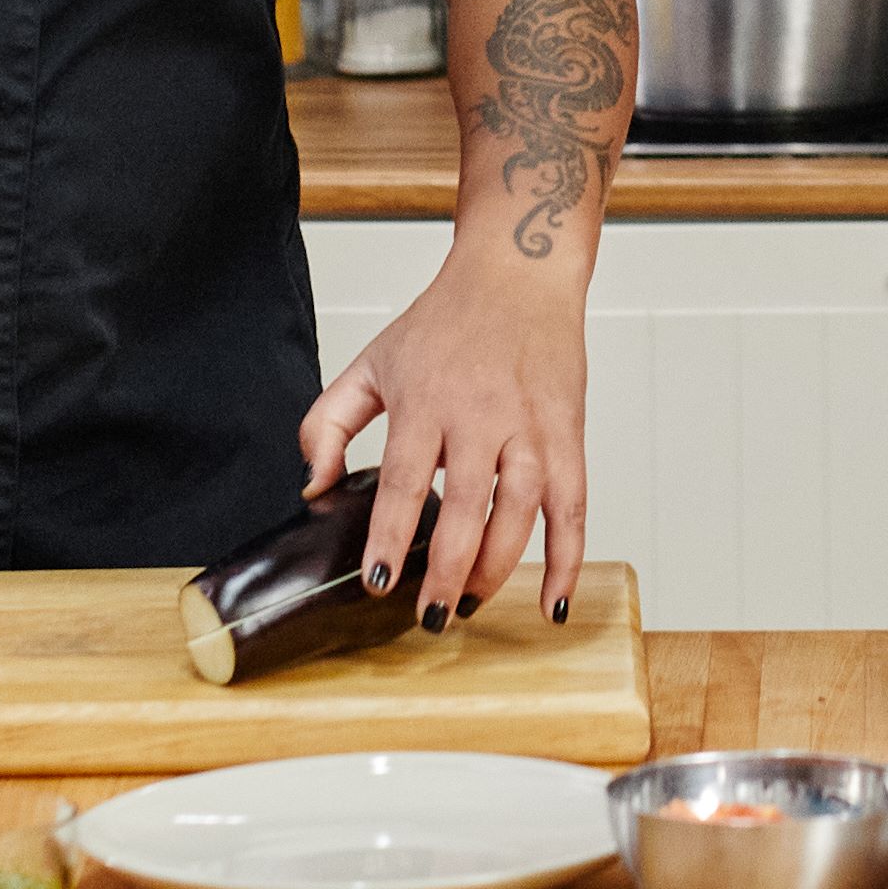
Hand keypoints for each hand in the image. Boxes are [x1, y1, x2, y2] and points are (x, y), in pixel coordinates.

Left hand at [297, 258, 590, 624]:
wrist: (519, 273)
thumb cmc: (445, 322)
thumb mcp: (371, 363)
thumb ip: (329, 424)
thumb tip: (314, 487)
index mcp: (426, 399)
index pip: (406, 480)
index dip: (392, 536)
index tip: (380, 581)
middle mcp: (482, 415)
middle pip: (467, 507)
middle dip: (449, 571)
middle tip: (430, 616)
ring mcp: (530, 427)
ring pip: (522, 512)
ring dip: (498, 568)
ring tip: (470, 605)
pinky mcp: (568, 434)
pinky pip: (573, 507)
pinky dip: (568, 560)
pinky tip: (553, 601)